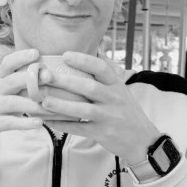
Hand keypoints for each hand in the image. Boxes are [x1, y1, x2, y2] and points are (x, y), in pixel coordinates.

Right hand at [0, 49, 52, 156]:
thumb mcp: (1, 91)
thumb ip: (19, 83)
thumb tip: (45, 72)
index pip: (7, 63)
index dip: (21, 57)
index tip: (36, 53)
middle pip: (12, 81)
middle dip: (31, 78)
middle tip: (50, 76)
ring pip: (13, 103)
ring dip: (33, 104)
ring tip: (51, 106)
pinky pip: (9, 122)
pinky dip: (24, 123)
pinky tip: (39, 123)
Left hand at [41, 52, 160, 163]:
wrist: (142, 139)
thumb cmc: (125, 108)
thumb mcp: (121, 87)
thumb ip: (108, 69)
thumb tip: (97, 47)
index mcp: (116, 84)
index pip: (101, 68)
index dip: (84, 60)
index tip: (65, 55)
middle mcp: (114, 98)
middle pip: (89, 87)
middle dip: (66, 82)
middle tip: (46, 76)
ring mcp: (109, 117)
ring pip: (84, 110)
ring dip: (62, 106)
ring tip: (44, 101)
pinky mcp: (103, 133)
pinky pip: (80, 129)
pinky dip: (64, 125)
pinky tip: (49, 121)